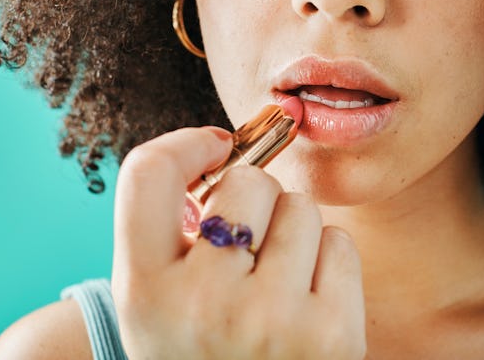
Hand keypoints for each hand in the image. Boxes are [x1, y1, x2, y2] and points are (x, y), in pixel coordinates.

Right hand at [112, 127, 366, 358]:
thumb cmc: (205, 353)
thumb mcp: (160, 306)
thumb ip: (175, 234)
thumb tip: (227, 149)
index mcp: (143, 294)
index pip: (148, 173)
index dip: (186, 145)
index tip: (213, 148)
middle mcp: (202, 306)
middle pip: (248, 181)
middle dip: (254, 200)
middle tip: (248, 246)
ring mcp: (271, 321)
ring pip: (301, 206)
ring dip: (294, 231)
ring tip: (277, 284)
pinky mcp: (333, 336)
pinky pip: (341, 242)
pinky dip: (329, 260)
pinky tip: (310, 302)